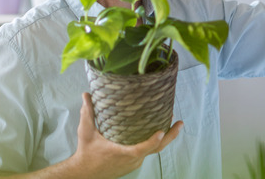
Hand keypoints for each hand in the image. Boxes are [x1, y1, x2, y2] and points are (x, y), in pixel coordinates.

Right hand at [67, 92, 182, 178]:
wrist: (85, 173)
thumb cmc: (87, 153)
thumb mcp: (85, 132)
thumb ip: (87, 113)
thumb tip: (86, 94)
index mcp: (123, 152)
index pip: (142, 148)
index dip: (153, 141)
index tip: (162, 131)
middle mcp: (132, 159)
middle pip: (156, 149)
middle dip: (170, 136)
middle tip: (179, 122)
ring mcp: (134, 163)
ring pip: (153, 150)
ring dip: (163, 137)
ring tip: (170, 121)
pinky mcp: (133, 163)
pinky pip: (147, 152)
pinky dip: (154, 142)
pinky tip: (155, 130)